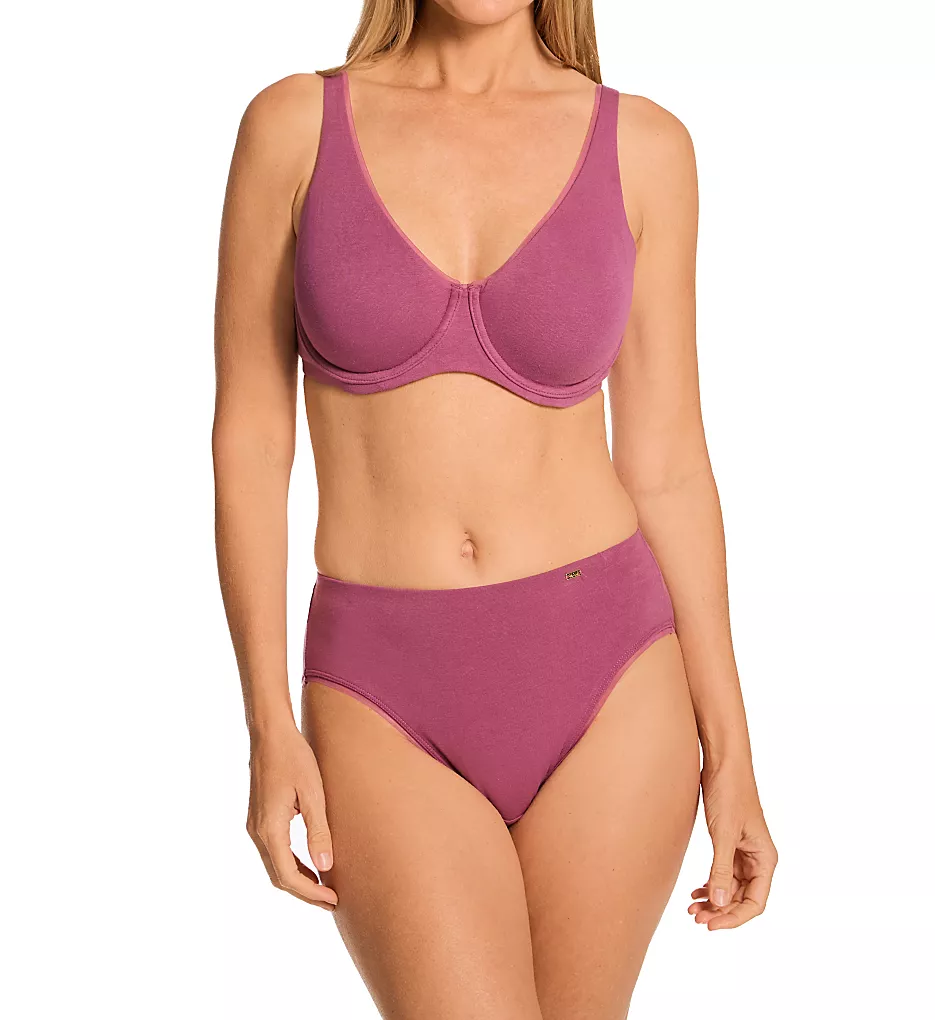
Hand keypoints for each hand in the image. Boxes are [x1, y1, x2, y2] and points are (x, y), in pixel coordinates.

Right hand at [246, 724, 337, 910]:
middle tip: (333, 901)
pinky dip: (291, 864)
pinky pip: (273, 851)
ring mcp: (255, 825)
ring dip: (298, 880)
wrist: (271, 733)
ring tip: (325, 886)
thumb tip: (326, 867)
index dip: (311, 893)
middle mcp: (257, 831)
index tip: (334, 900)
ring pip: (274, 866)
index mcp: (270, 828)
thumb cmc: (294, 757)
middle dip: (305, 892)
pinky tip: (311, 862)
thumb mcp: (313, 793)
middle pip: (279, 877)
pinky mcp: (259, 818)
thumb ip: (319, 831)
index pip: (288, 876)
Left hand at [689, 761, 777, 929]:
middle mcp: (758, 858)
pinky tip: (696, 891)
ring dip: (714, 900)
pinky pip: (723, 873)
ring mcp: (744, 851)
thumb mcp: (723, 835)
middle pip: (742, 898)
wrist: (723, 763)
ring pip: (731, 887)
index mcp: (765, 859)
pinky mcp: (729, 842)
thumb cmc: (729, 794)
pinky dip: (711, 884)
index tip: (711, 925)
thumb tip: (720, 904)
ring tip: (692, 908)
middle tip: (695, 918)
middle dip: (720, 911)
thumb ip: (721, 870)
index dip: (734, 918)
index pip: (755, 903)